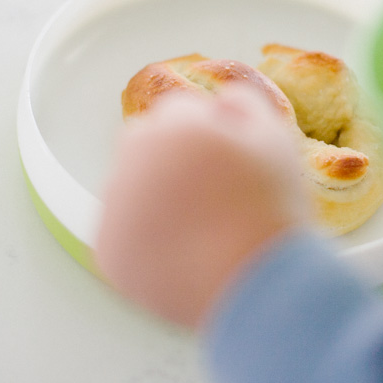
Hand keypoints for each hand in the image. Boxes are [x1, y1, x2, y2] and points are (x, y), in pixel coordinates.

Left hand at [96, 85, 311, 328]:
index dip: (205, 137)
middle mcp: (132, 159)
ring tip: (197, 228)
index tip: (222, 164)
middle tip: (208, 196)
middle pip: (144, 146)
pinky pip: (121, 235)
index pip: (178, 113)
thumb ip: (245, 104)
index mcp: (173, 125)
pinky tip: (180, 253)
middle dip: (170, 162)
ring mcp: (114, 206)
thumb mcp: (275, 139)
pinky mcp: (107, 251)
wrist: (257, 284)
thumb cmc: (269, 210)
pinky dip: (143, 242)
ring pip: (129, 189)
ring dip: (153, 199)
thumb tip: (222, 98)